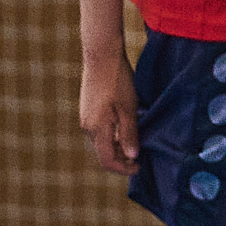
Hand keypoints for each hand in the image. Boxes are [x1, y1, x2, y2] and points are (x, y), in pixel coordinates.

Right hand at [79, 58, 139, 174]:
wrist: (101, 57)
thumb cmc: (117, 81)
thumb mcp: (128, 108)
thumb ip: (129, 134)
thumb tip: (132, 156)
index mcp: (97, 129)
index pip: (107, 161)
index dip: (123, 168)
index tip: (138, 166)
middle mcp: (87, 127)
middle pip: (103, 153)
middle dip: (121, 159)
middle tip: (140, 156)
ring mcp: (85, 118)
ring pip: (101, 142)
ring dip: (117, 147)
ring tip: (135, 141)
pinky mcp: (87, 111)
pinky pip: (98, 131)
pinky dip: (112, 135)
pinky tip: (124, 127)